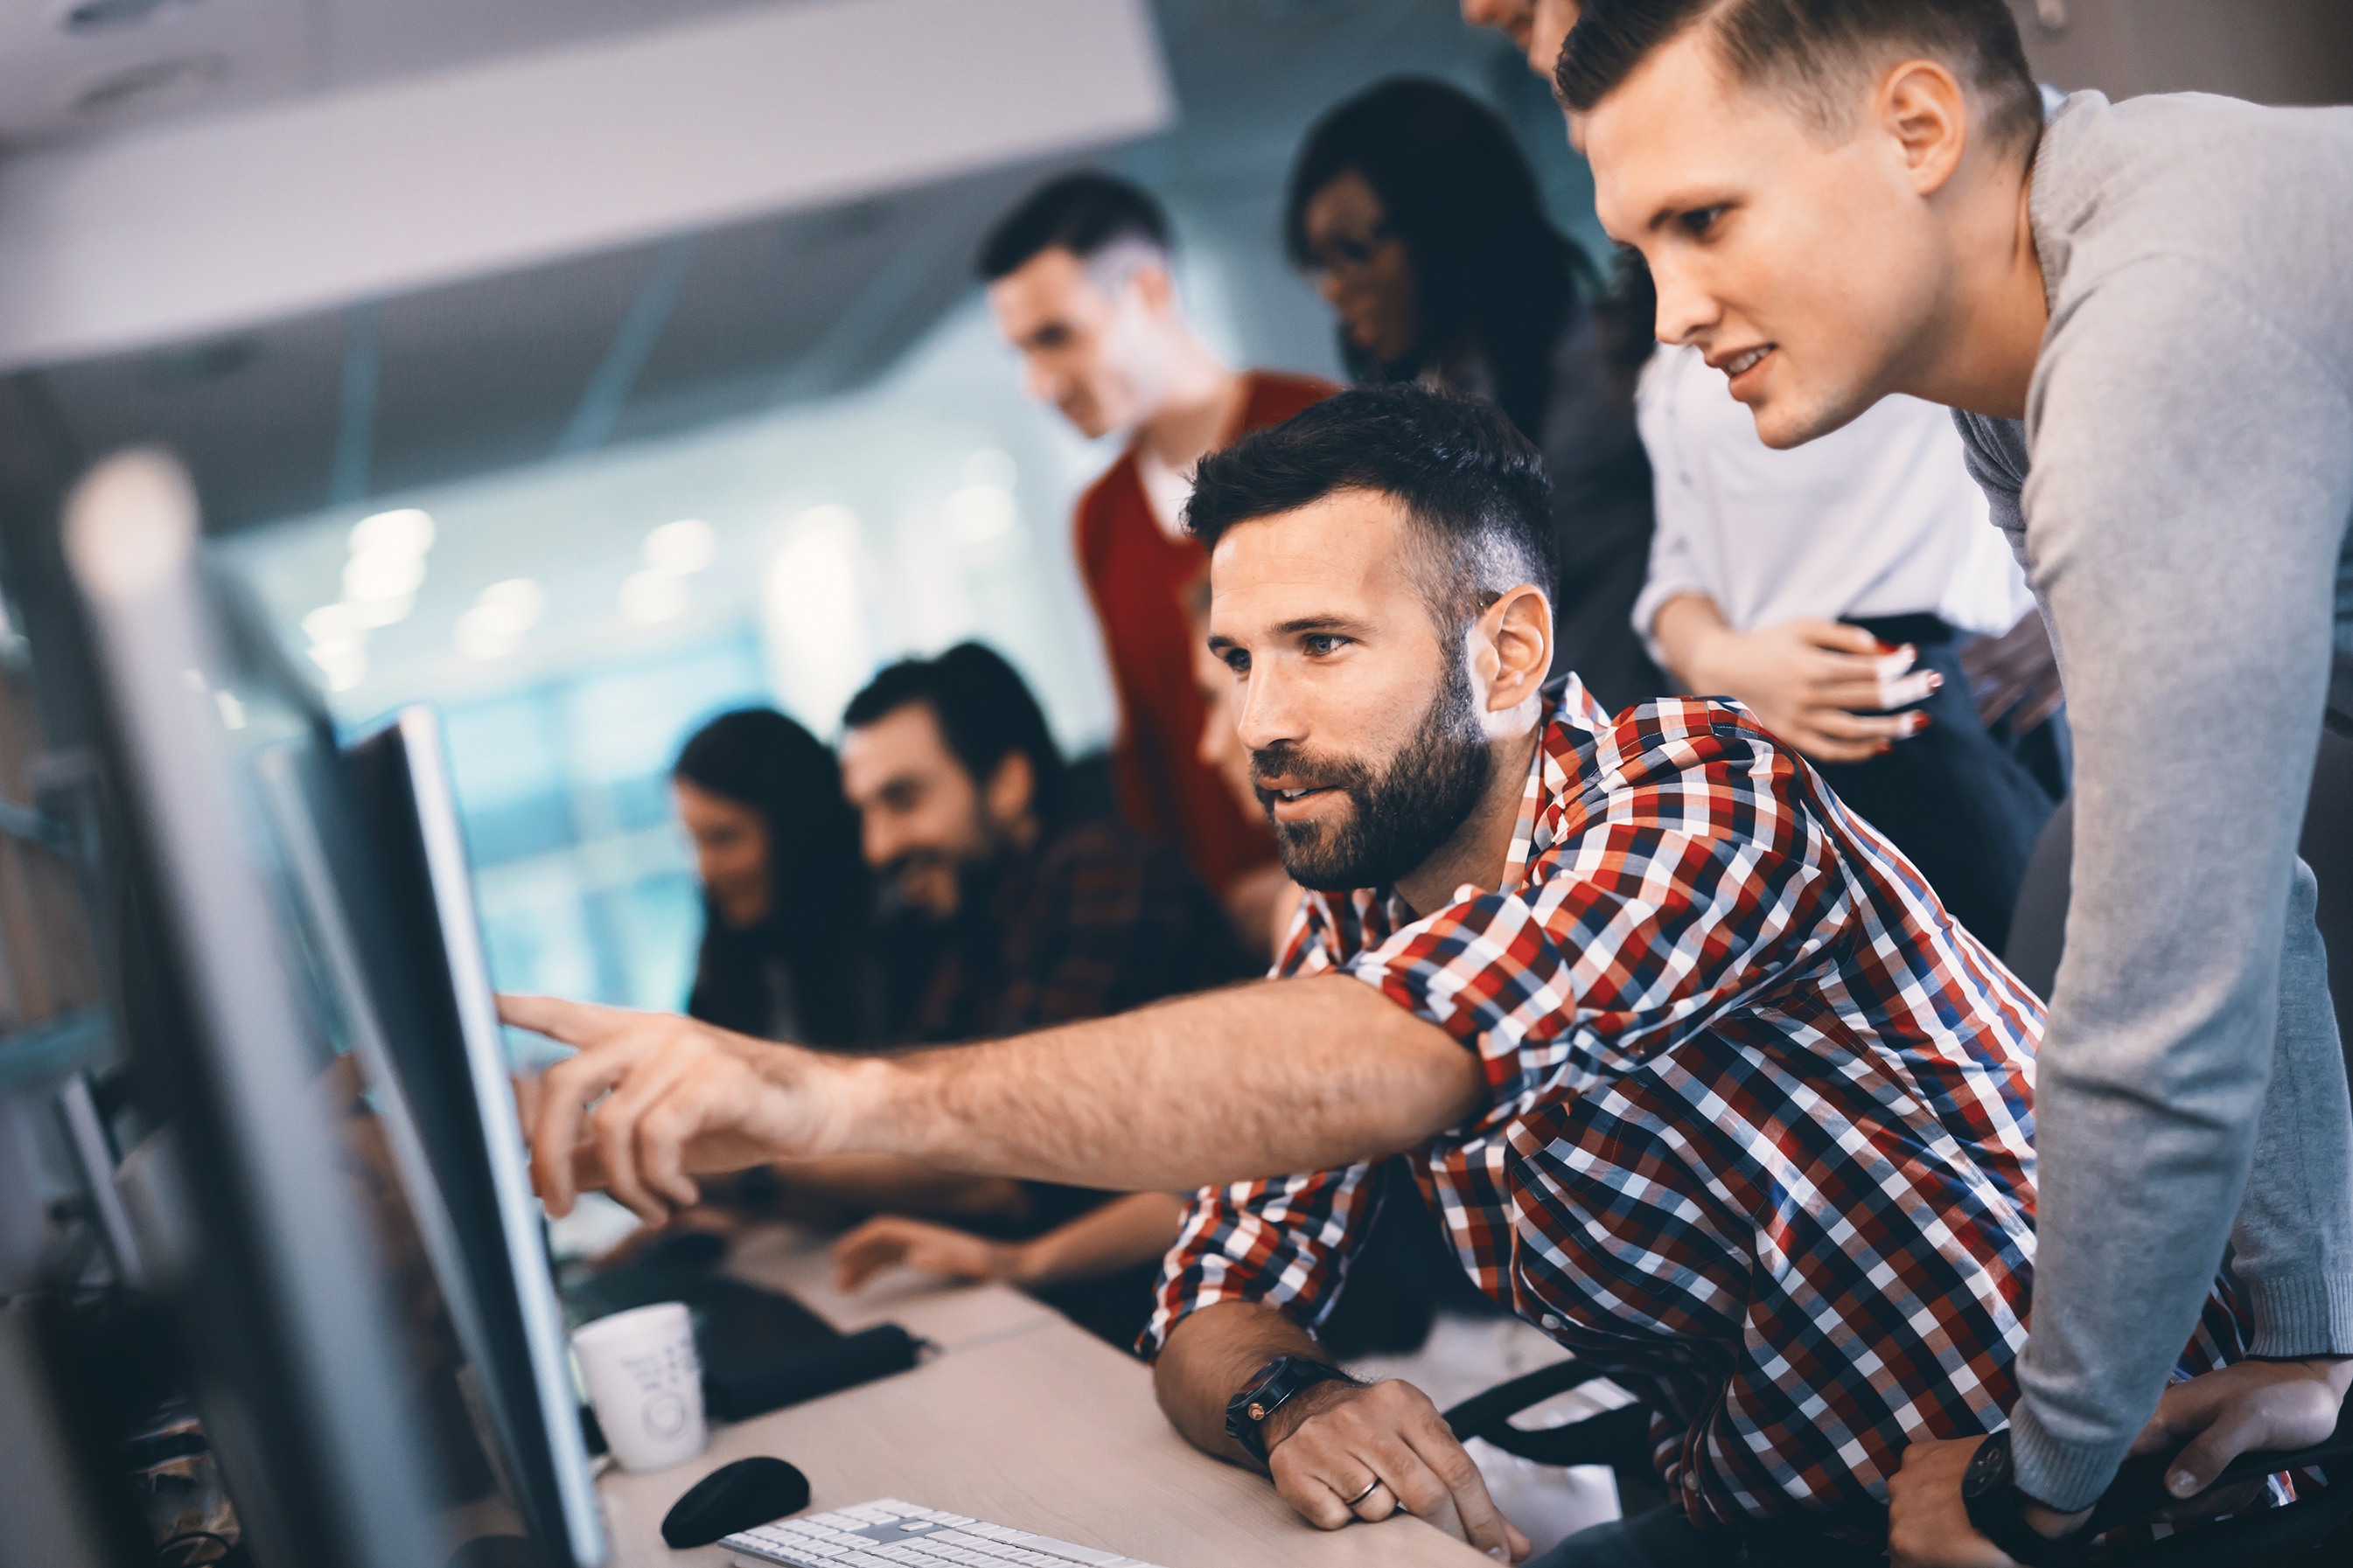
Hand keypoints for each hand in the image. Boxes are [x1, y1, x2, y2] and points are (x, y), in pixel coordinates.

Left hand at [500, 993, 852, 1224]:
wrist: (818, 1110)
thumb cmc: (737, 1117)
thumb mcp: (657, 1135)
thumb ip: (594, 1150)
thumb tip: (530, 1178)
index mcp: (635, 1037)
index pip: (565, 1016)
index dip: (519, 1010)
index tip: (477, 1003)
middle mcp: (652, 1034)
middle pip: (562, 1084)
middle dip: (545, 1154)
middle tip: (553, 1206)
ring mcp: (683, 1051)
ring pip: (609, 1125)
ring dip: (622, 1187)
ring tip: (651, 1208)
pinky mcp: (714, 1077)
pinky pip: (656, 1138)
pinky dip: (658, 1181)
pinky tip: (680, 1194)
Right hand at [834, 1216, 1021, 1290]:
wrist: (1028, 1269)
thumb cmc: (1005, 1270)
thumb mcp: (980, 1267)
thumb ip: (948, 1260)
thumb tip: (912, 1254)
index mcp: (933, 1236)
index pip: (888, 1230)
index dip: (861, 1240)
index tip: (839, 1256)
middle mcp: (931, 1237)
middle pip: (883, 1239)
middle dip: (858, 1256)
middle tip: (839, 1284)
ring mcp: (935, 1246)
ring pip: (890, 1249)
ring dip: (866, 1264)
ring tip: (847, 1287)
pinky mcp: (941, 1258)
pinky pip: (902, 1258)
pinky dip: (883, 1267)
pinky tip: (877, 1282)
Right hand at [1264, 1379, 1531, 1561]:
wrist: (1298, 1403)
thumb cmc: (1376, 1430)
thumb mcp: (1422, 1440)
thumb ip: (1469, 1491)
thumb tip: (1517, 1546)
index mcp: (1406, 1402)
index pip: (1458, 1468)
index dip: (1483, 1520)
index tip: (1497, 1553)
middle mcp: (1364, 1416)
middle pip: (1425, 1494)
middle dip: (1446, 1532)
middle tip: (1453, 1552)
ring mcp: (1325, 1439)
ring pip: (1379, 1511)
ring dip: (1385, 1519)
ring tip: (1374, 1497)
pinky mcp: (1294, 1467)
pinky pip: (1337, 1519)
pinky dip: (1345, 1521)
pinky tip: (1340, 1495)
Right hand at [1684, 617, 1938, 762]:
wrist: (1720, 669)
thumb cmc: (1769, 644)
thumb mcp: (1804, 627)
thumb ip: (1845, 636)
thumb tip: (1886, 650)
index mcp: (1811, 665)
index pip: (1868, 669)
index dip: (1897, 664)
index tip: (1914, 657)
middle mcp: (1807, 696)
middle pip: (1869, 698)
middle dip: (1907, 690)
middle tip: (1935, 682)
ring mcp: (1799, 721)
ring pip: (1856, 730)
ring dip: (1893, 726)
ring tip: (1920, 721)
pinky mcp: (1791, 738)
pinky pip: (1832, 751)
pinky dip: (1860, 751)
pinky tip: (1885, 744)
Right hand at [1886, 1434, 2024, 1567]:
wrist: (2021, 1490)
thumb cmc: (2004, 1537)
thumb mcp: (1980, 1566)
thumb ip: (1952, 1562)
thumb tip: (1953, 1558)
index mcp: (1905, 1544)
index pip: (1901, 1563)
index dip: (1924, 1561)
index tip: (1941, 1557)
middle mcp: (1896, 1510)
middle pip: (1904, 1528)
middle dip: (1925, 1531)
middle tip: (1958, 1531)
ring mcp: (1904, 1478)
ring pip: (1908, 1497)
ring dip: (1926, 1501)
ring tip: (1960, 1502)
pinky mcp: (1916, 1453)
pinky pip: (1916, 1469)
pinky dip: (1931, 1474)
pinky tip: (1956, 1479)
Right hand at [2128, 1356, 2352, 1502]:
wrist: (2307, 1380)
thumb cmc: (2279, 1395)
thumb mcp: (2248, 1424)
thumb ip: (2208, 1453)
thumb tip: (2171, 1488)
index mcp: (2164, 1414)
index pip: (2119, 1454)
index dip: (2118, 1484)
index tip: (2150, 1504)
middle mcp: (2165, 1427)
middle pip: (2150, 1484)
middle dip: (2192, 1500)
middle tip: (2233, 1488)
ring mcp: (2183, 1441)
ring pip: (2179, 1491)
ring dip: (2216, 1496)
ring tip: (2246, 1478)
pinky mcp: (2200, 1450)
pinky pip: (2201, 1486)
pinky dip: (2225, 1490)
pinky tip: (2246, 1477)